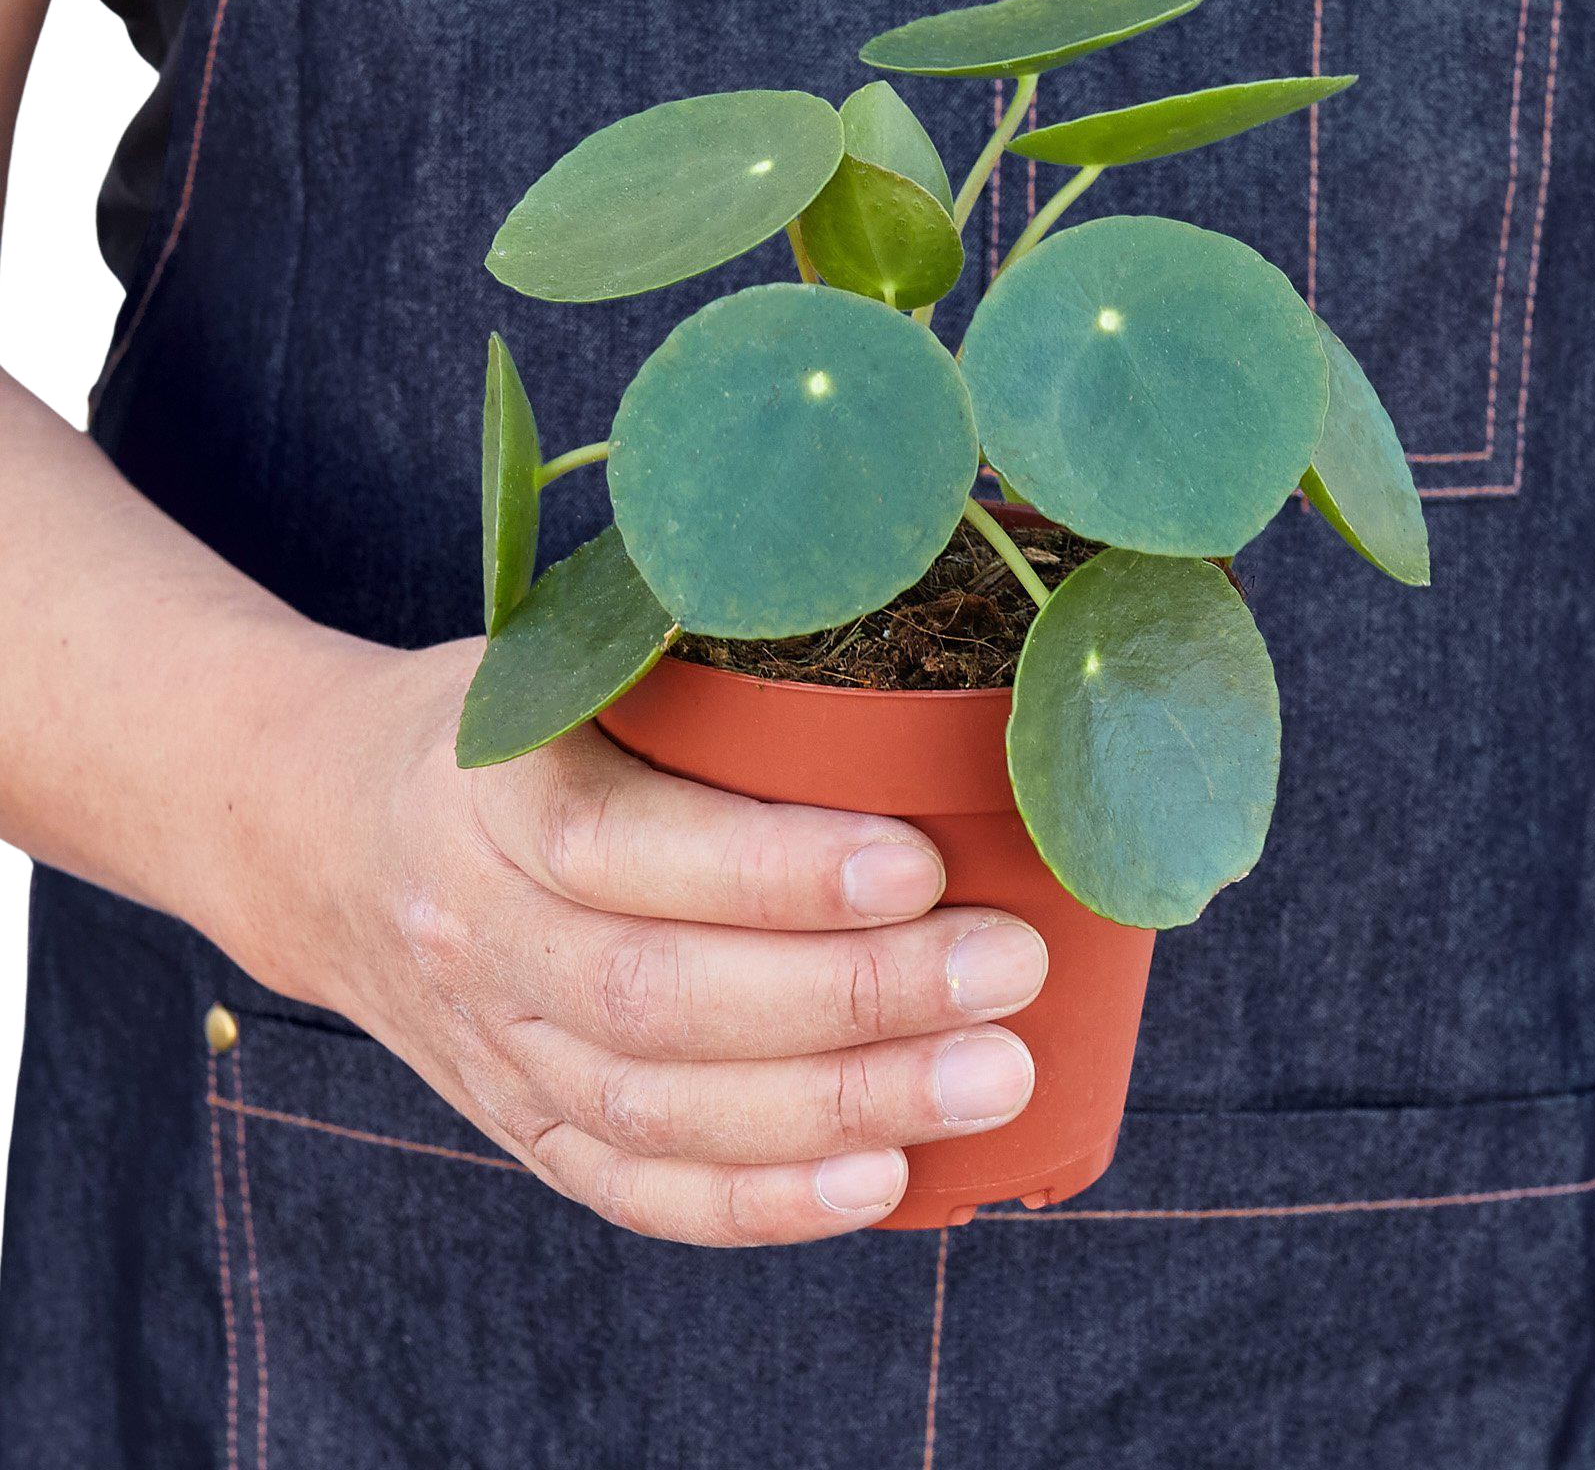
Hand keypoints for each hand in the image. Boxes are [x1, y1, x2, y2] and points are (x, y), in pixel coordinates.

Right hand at [232, 638, 1046, 1245]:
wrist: (326, 833)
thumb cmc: (502, 727)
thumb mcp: (562, 662)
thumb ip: (687, 663)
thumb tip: (900, 654)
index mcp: (485, 795)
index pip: (620, 849)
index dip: (769, 871)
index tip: (919, 864)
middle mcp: (479, 935)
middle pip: (662, 997)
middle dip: (854, 996)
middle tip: (1006, 968)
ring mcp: (494, 1047)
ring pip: (664, 1108)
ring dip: (839, 1106)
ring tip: (991, 1074)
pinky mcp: (519, 1123)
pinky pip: (635, 1188)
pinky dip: (760, 1202)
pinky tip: (880, 1184)